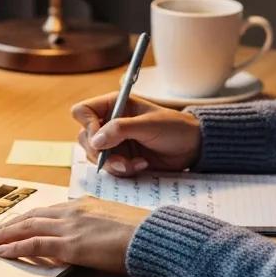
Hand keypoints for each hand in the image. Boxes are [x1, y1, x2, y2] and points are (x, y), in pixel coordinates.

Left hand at [0, 197, 150, 272]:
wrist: (152, 237)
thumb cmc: (141, 232)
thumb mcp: (115, 220)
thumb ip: (97, 224)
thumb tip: (90, 234)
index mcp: (84, 204)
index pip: (49, 210)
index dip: (29, 216)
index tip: (16, 221)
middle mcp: (73, 211)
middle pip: (34, 216)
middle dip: (11, 223)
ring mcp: (70, 227)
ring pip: (28, 227)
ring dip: (6, 234)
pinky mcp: (70, 245)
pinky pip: (35, 245)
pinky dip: (16, 248)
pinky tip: (3, 252)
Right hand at [72, 92, 201, 176]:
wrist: (192, 147)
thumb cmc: (174, 128)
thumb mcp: (148, 125)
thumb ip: (120, 130)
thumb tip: (95, 140)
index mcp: (114, 105)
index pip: (83, 112)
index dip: (88, 126)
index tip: (101, 140)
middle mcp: (109, 122)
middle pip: (84, 137)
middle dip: (100, 153)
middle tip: (120, 160)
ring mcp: (114, 142)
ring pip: (94, 156)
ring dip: (113, 164)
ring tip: (134, 164)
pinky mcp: (121, 158)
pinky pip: (109, 168)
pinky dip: (122, 171)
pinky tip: (141, 165)